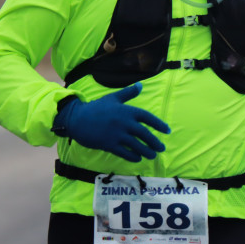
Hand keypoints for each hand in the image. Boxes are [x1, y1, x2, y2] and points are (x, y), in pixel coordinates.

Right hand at [54, 83, 169, 161]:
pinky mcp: (109, 144)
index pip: (147, 117)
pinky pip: (124, 152)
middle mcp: (124, 122)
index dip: (159, 124)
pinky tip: (138, 158)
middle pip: (144, 134)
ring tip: (152, 155)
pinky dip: (132, 156)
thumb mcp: (113, 98)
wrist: (77, 118)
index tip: (167, 131)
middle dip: (154, 142)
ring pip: (136, 145)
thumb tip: (141, 85)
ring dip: (146, 151)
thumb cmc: (96, 108)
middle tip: (161, 148)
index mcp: (126, 110)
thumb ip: (128, 93)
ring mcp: (116, 134)